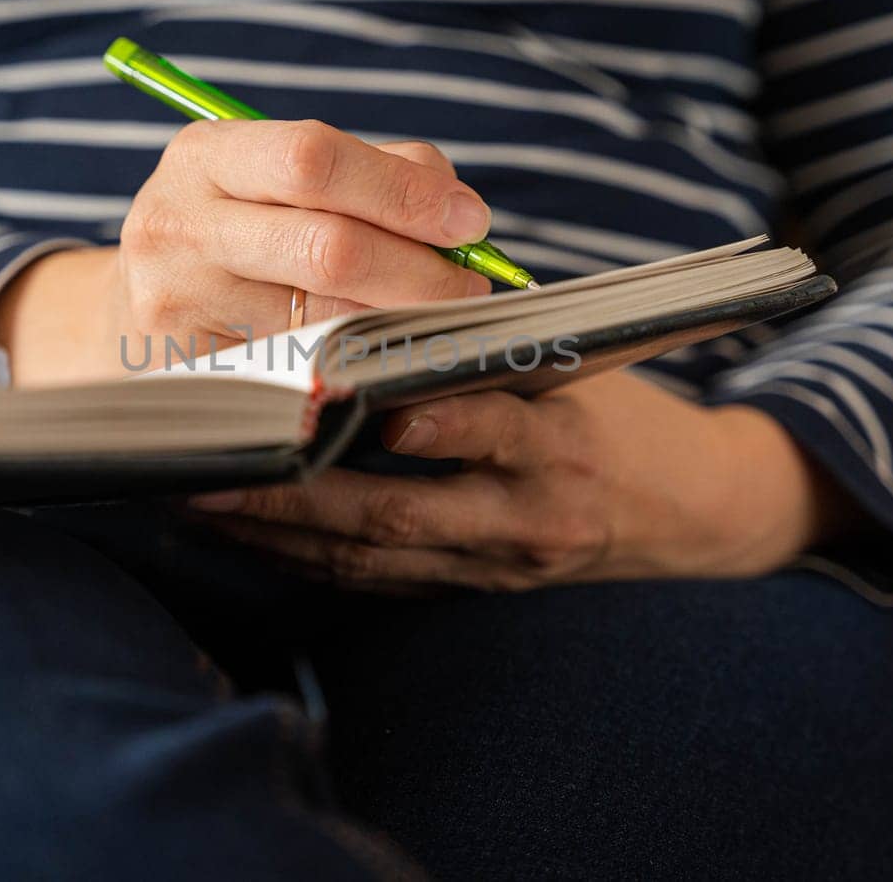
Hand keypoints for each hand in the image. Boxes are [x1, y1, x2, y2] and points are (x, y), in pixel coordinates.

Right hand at [0, 121, 492, 384]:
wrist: (128, 313)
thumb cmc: (239, 234)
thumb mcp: (280, 180)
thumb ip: (377, 172)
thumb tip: (459, 213)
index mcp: (207, 155)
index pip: (314, 159)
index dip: (402, 192)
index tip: (467, 222)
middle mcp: (178, 223)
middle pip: (328, 248)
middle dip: (420, 271)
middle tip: (470, 290)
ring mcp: (175, 303)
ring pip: (325, 321)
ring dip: (399, 324)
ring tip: (432, 321)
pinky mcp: (185, 372)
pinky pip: (301, 372)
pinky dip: (358, 365)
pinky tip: (381, 357)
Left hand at [184, 370, 847, 591]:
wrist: (692, 509)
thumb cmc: (618, 411)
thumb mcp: (576, 360)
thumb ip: (487, 342)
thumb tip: (367, 302)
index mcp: (559, 438)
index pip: (467, 427)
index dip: (380, 417)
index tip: (305, 395)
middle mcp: (529, 514)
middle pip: (393, 511)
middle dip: (292, 492)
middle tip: (209, 464)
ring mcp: (500, 564)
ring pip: (372, 556)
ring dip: (279, 532)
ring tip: (200, 497)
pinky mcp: (475, 589)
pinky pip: (378, 582)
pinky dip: (306, 558)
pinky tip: (244, 531)